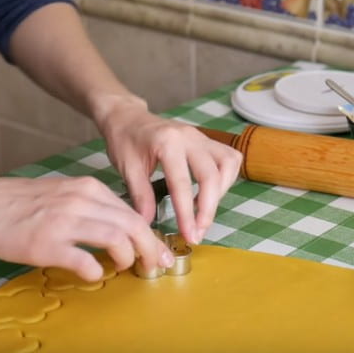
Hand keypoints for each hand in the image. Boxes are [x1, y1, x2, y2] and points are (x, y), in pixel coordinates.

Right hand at [0, 175, 172, 281]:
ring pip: (117, 240)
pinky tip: (93, 274)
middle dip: (151, 249)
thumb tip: (120, 231)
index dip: (149, 234)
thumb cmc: (19, 203)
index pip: (131, 211)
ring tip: (126, 268)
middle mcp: (80, 200)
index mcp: (87, 188)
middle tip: (156, 265)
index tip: (158, 250)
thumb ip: (92, 207)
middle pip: (132, 225)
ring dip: (129, 259)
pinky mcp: (46, 244)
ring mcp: (64, 222)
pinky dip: (96, 271)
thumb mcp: (63, 193)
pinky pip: (85, 261)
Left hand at [97, 99, 242, 244]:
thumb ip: (141, 196)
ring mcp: (201, 137)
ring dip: (221, 192)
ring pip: (228, 164)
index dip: (186, 213)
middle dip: (208, 209)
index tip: (188, 235)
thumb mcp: (127, 168)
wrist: (128, 117)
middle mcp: (189, 137)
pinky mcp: (207, 140)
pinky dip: (226, 178)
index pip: (182, 183)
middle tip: (198, 232)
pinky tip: (210, 193)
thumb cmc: (124, 140)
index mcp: (167, 142)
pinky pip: (229, 157)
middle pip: (212, 175)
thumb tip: (149, 224)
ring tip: (203, 211)